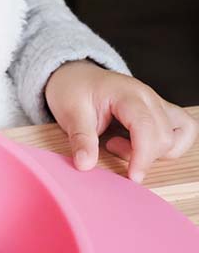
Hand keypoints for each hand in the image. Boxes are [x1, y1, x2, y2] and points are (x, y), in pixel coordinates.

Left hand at [44, 60, 196, 182]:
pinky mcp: (160, 111)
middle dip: (142, 155)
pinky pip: (182, 131)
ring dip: (156, 152)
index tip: (132, 177)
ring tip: (124, 144)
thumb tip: (85, 164)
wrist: (76, 76)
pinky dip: (167, 146)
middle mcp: (147, 97)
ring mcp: (156, 103)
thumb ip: (80, 138)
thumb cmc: (74, 90)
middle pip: (164, 136)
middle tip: (110, 146)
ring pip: (177, 136)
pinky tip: (141, 144)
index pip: (145, 126)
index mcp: (125, 93)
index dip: (142, 155)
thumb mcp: (70, 112)